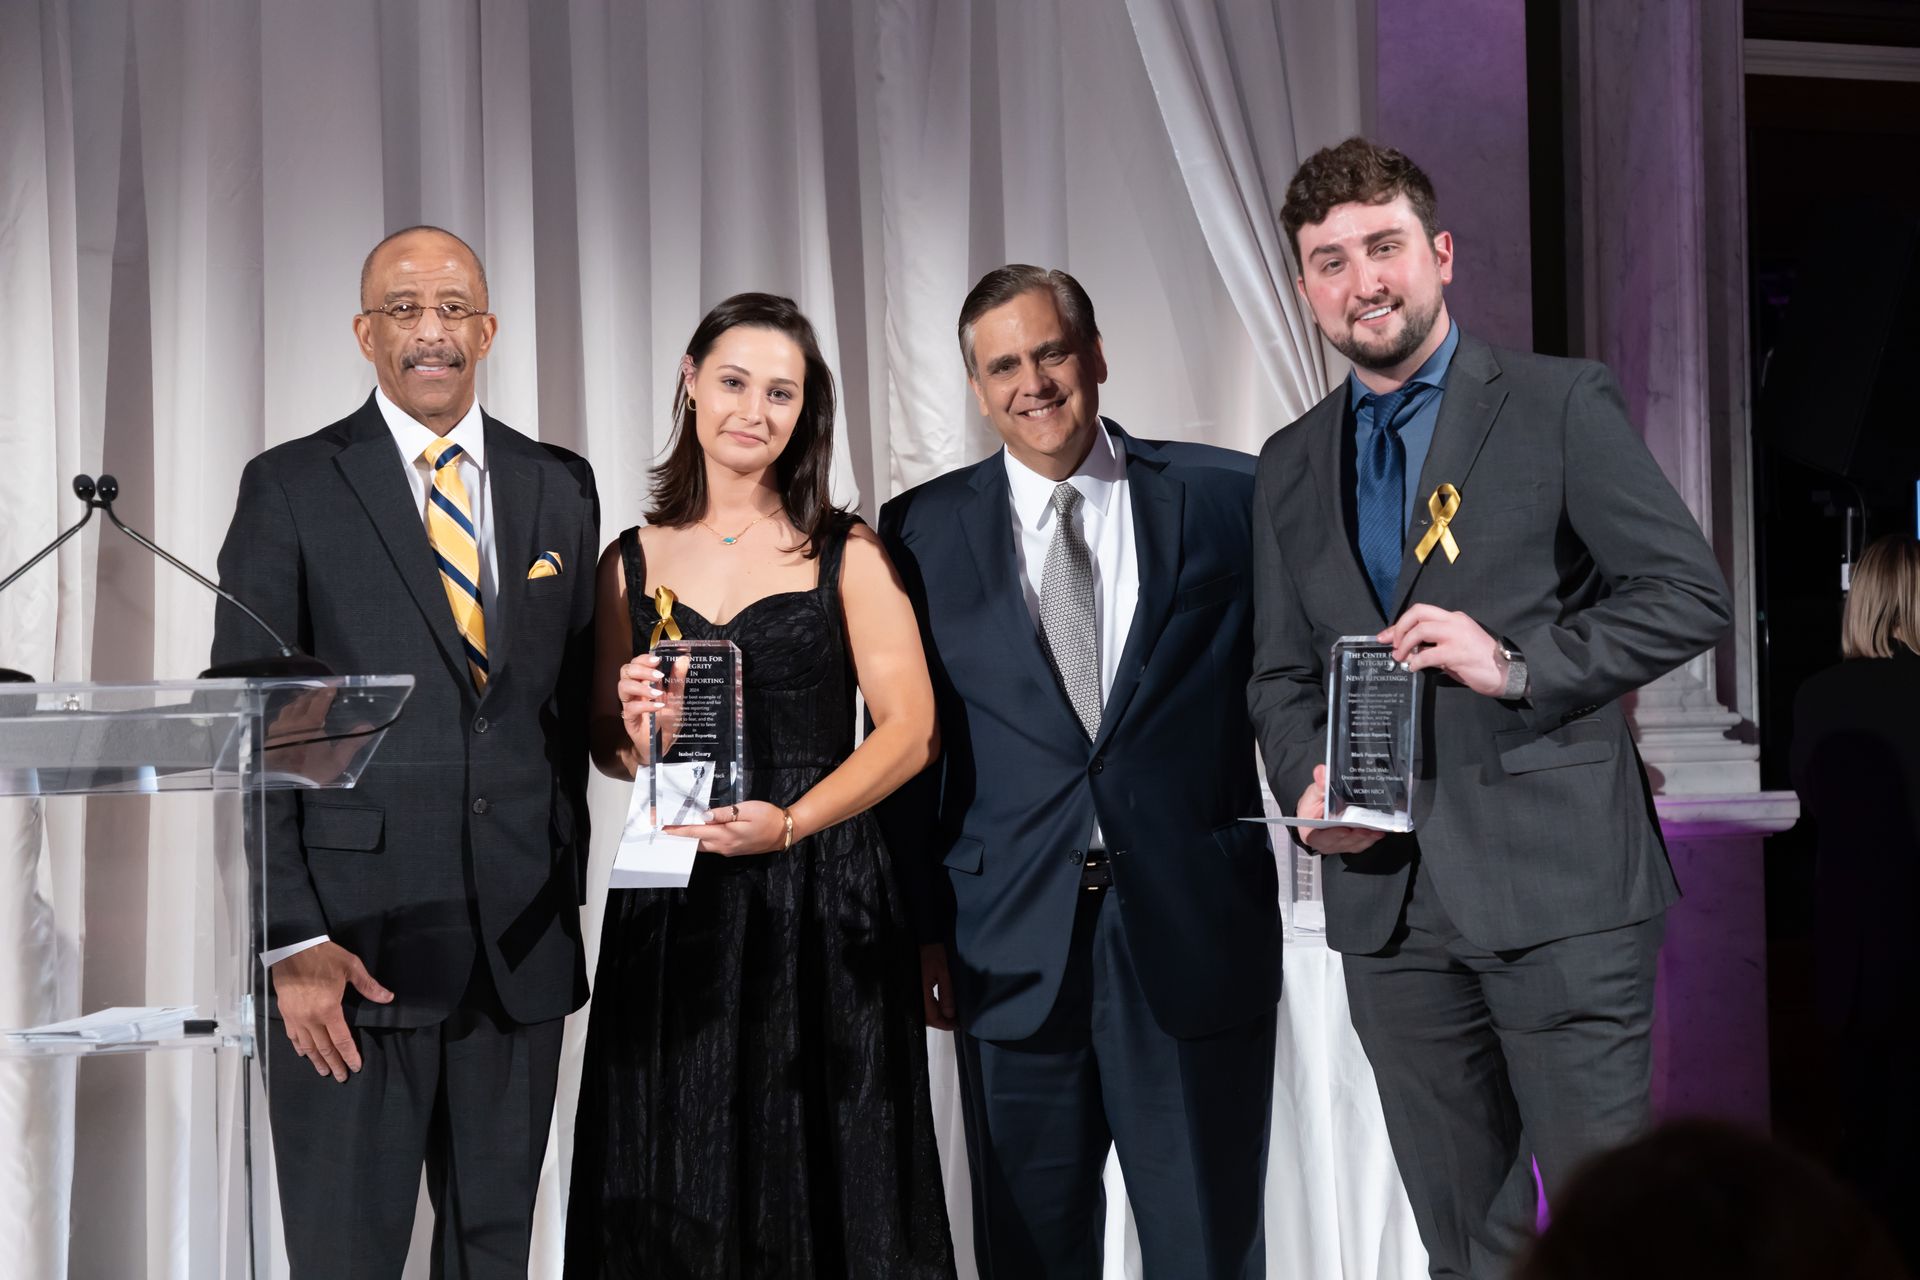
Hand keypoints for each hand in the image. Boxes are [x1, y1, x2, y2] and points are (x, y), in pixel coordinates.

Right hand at [271, 941, 393, 1081]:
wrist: (292, 947)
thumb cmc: (323, 956)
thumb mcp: (351, 967)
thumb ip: (369, 986)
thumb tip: (388, 998)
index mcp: (328, 1010)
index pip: (342, 1040)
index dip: (350, 1055)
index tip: (356, 1067)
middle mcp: (311, 1018)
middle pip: (325, 1048)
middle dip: (335, 1064)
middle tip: (342, 1076)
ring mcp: (296, 1017)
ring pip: (308, 1046)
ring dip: (317, 1060)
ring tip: (324, 1071)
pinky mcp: (285, 1012)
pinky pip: (293, 1035)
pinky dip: (300, 1046)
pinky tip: (304, 1053)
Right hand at [617, 653, 683, 757]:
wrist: (663, 745)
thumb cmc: (667, 721)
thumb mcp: (677, 699)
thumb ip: (678, 679)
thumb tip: (684, 659)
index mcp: (644, 682)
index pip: (636, 663)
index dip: (643, 659)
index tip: (657, 660)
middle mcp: (634, 690)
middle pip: (625, 671)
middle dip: (641, 669)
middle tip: (658, 675)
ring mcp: (630, 703)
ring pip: (623, 686)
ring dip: (641, 686)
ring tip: (657, 693)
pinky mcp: (629, 718)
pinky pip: (631, 707)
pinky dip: (645, 705)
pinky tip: (658, 706)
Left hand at [665, 799, 788, 856]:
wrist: (784, 833)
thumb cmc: (768, 817)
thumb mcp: (748, 809)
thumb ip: (724, 813)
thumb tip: (704, 815)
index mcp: (726, 835)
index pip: (696, 832)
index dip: (678, 829)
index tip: (663, 827)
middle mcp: (723, 846)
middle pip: (696, 842)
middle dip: (680, 835)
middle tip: (665, 827)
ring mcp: (728, 850)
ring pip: (703, 845)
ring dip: (690, 838)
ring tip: (677, 829)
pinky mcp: (732, 850)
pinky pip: (711, 846)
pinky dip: (701, 839)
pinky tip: (698, 832)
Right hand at [920, 943, 956, 1030]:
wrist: (923, 940)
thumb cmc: (933, 953)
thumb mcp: (944, 973)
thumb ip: (946, 994)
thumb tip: (950, 1014)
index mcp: (921, 992)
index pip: (932, 1017)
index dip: (945, 1024)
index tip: (957, 1025)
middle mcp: (914, 995)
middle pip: (926, 1018)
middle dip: (941, 1022)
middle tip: (955, 1022)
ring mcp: (913, 992)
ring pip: (923, 1013)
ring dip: (936, 1016)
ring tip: (950, 1015)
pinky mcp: (914, 989)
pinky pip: (922, 1005)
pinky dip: (932, 1009)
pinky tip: (941, 1006)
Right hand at [1295, 764, 1385, 855]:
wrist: (1317, 811)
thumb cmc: (1313, 804)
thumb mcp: (1314, 792)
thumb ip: (1319, 784)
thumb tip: (1321, 771)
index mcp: (1310, 831)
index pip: (1320, 837)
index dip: (1332, 835)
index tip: (1344, 829)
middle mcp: (1324, 842)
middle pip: (1340, 842)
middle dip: (1354, 837)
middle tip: (1366, 829)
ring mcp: (1338, 844)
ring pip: (1352, 845)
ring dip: (1365, 839)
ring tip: (1376, 830)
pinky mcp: (1349, 843)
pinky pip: (1360, 844)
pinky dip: (1369, 839)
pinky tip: (1378, 832)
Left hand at [1379, 603, 1507, 696]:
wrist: (1507, 672)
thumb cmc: (1479, 662)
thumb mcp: (1453, 648)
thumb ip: (1433, 646)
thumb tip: (1407, 652)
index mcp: (1454, 618)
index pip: (1421, 612)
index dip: (1400, 623)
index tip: (1386, 636)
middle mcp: (1454, 622)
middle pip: (1418, 613)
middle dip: (1399, 628)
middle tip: (1393, 645)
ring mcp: (1457, 636)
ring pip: (1421, 630)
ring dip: (1405, 644)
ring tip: (1400, 657)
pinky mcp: (1458, 653)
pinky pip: (1428, 654)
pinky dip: (1416, 661)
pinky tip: (1414, 668)